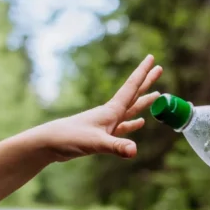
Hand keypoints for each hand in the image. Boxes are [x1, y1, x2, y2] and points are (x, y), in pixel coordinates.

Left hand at [38, 55, 162, 161]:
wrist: (50, 143)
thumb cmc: (70, 138)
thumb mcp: (96, 143)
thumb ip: (116, 146)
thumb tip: (134, 151)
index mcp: (111, 111)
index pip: (131, 87)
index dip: (143, 73)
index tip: (153, 58)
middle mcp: (110, 113)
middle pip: (134, 94)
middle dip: (147, 82)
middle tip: (159, 69)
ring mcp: (106, 123)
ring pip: (130, 109)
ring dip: (143, 102)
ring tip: (157, 95)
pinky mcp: (102, 134)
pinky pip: (123, 127)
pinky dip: (132, 124)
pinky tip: (139, 122)